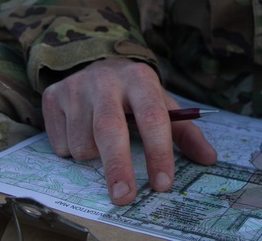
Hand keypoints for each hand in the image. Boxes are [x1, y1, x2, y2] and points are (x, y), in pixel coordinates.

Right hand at [41, 59, 216, 204]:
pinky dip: (72, 151)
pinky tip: (81, 132)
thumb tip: (209, 158)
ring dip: (95, 159)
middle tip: (125, 198)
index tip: (162, 184)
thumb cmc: (135, 94)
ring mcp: (76, 87)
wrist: (96, 64)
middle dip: (118, 168)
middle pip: (110, 130)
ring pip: (83, 144)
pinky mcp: (52, 96)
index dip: (158, 153)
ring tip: (103, 142)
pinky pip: (61, 144)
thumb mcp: (161, 104)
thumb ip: (186, 132)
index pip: (152, 118)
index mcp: (140, 78)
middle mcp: (106, 80)